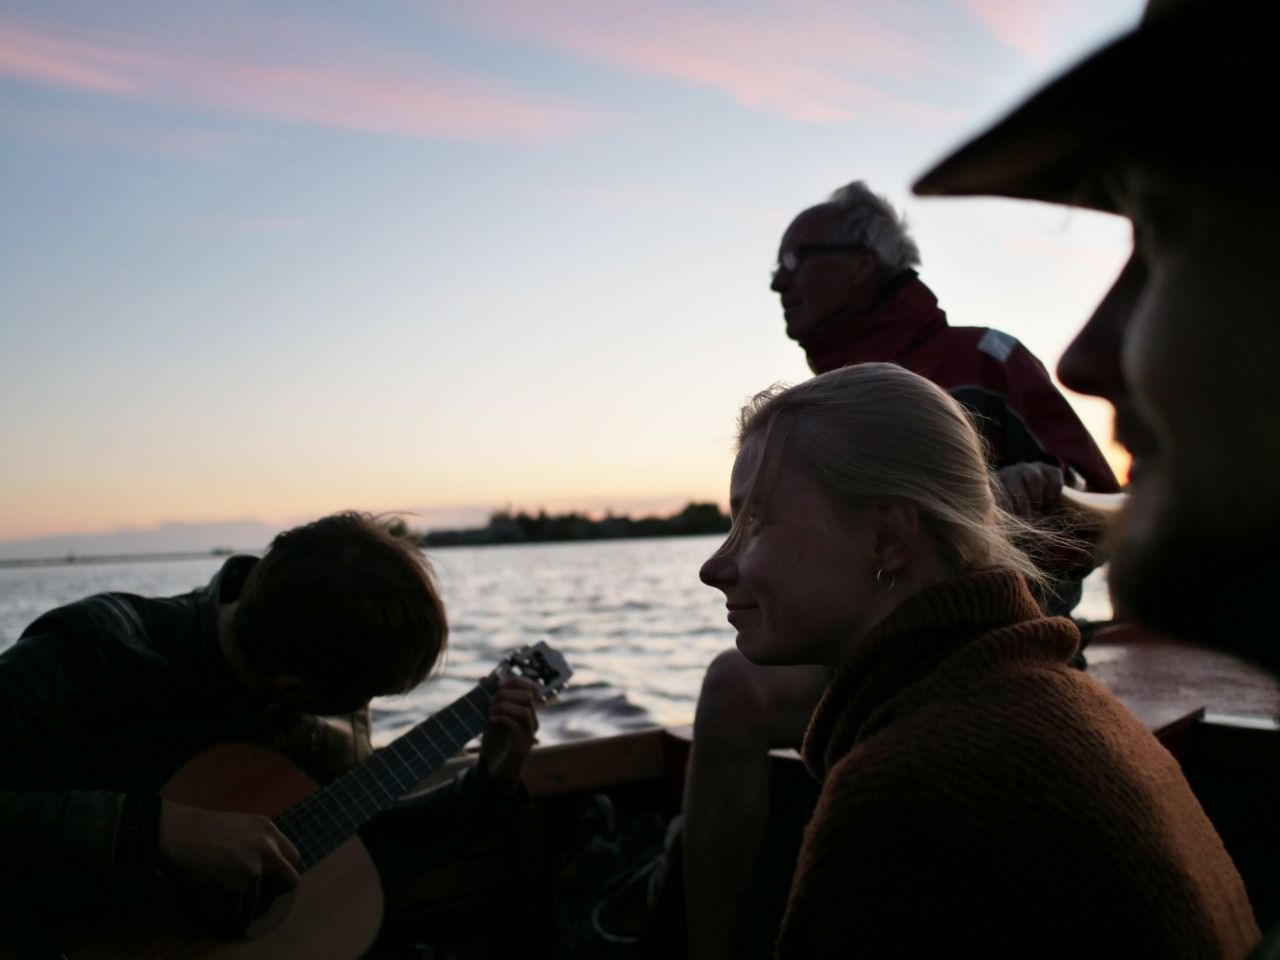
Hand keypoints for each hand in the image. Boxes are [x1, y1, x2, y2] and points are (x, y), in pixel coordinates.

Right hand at [157, 800, 299, 933]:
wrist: (176, 834)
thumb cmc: (202, 828)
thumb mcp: (243, 824)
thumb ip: (261, 842)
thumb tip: (272, 866)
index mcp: (269, 831)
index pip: (293, 858)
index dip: (283, 872)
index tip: (273, 881)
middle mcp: (267, 850)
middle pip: (290, 882)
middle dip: (275, 893)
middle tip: (261, 898)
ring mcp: (252, 871)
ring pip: (259, 904)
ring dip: (246, 910)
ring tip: (236, 912)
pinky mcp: (234, 890)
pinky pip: (237, 914)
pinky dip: (230, 917)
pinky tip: (223, 915)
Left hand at [480, 676, 539, 793]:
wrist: (494, 770)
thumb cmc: (495, 742)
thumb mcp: (491, 717)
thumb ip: (490, 699)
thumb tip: (483, 678)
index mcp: (527, 712)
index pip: (533, 689)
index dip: (517, 681)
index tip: (498, 684)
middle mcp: (532, 721)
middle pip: (529, 696)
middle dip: (507, 693)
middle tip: (491, 700)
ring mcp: (529, 734)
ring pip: (524, 710)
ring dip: (504, 706)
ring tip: (490, 711)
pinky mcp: (523, 747)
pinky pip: (517, 726)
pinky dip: (502, 718)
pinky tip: (491, 720)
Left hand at [996, 462, 1064, 517]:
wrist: (1042, 503)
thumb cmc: (1021, 513)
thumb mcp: (1011, 515)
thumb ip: (1007, 517)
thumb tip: (1004, 529)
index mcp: (998, 484)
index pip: (997, 488)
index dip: (1005, 504)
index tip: (1011, 518)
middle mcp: (1012, 472)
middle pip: (1015, 481)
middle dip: (1022, 504)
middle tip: (1027, 517)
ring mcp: (1030, 468)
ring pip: (1034, 477)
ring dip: (1036, 496)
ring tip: (1036, 509)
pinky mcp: (1049, 468)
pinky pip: (1053, 473)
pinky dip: (1054, 487)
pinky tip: (1050, 498)